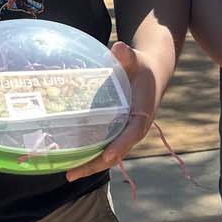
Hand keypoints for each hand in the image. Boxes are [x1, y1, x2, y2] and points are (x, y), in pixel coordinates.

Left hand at [66, 40, 156, 181]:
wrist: (153, 74)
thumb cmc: (142, 67)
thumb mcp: (137, 60)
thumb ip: (128, 56)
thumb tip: (119, 47)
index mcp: (142, 113)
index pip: (132, 133)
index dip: (121, 145)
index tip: (108, 156)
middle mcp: (135, 129)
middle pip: (117, 152)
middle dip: (96, 164)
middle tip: (73, 173)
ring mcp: (126, 133)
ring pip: (110, 155)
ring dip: (91, 165)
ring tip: (69, 174)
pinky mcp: (119, 132)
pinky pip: (106, 148)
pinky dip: (92, 156)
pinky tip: (73, 161)